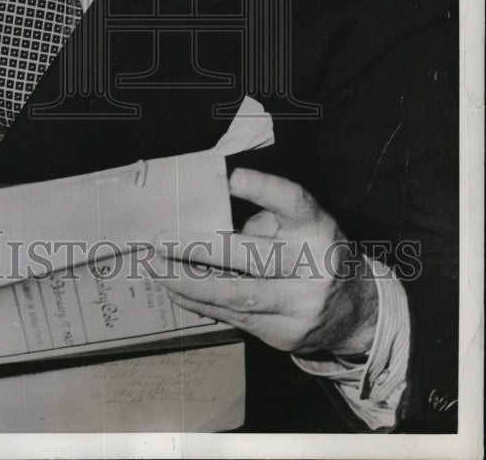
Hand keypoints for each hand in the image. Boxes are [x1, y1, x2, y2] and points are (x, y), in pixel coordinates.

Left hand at [154, 167, 378, 356]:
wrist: (354, 311)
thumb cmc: (312, 252)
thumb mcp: (299, 226)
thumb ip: (261, 216)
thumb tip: (204, 211)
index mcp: (317, 228)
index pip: (292, 201)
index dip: (261, 187)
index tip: (228, 177)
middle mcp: (313, 266)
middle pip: (254, 255)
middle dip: (201, 249)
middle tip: (160, 240)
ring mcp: (301, 305)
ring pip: (238, 295)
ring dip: (189, 283)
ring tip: (156, 270)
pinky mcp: (285, 334)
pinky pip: (234, 316)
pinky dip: (200, 302)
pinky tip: (175, 289)